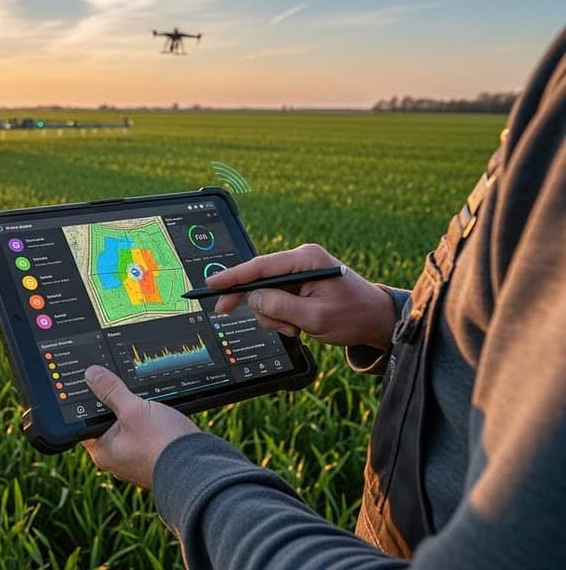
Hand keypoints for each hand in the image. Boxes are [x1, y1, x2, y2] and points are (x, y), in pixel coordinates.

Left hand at [80, 365, 200, 489]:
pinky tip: (160, 413)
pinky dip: (151, 422)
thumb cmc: (162, 444)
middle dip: (116, 403)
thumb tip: (91, 375)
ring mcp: (135, 458)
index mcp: (102, 450)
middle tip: (124, 387)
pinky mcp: (154, 455)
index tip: (95, 382)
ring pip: (130, 426)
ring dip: (137, 412)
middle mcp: (116, 457)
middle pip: (108, 421)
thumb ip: (111, 390)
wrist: (200, 468)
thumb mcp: (133, 409)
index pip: (85, 420)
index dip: (89, 400)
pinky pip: (147, 433)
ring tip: (148, 402)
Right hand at [207, 244, 395, 349]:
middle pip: (259, 281)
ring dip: (273, 316)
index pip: (261, 266)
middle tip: (225, 312)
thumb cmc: (354, 317)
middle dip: (256, 305)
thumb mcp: (315, 317)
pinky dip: (281, 316)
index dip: (233, 276)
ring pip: (265, 295)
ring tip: (295, 328)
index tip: (212, 284)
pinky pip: (276, 299)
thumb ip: (280, 307)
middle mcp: (301, 260)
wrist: (377, 321)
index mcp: (307, 260)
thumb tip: (252, 298)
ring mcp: (300, 272)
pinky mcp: (300, 284)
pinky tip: (298, 325)